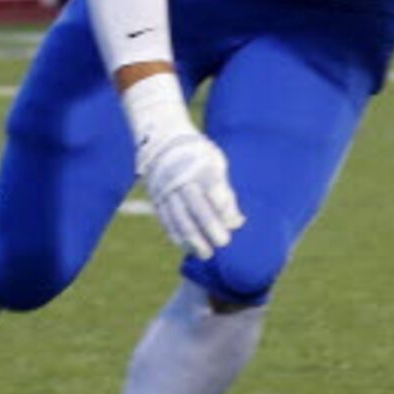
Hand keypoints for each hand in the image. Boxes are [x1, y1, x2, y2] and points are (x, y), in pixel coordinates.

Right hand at [140, 129, 241, 260]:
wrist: (164, 140)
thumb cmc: (200, 156)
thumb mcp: (216, 163)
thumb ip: (226, 192)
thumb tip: (237, 222)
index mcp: (201, 166)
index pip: (215, 190)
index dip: (225, 208)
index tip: (236, 223)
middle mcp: (182, 179)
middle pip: (197, 207)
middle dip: (211, 228)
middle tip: (224, 243)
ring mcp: (167, 189)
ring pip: (179, 218)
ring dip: (192, 239)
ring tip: (205, 254)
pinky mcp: (156, 198)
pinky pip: (165, 220)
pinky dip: (176, 235)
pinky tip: (186, 247)